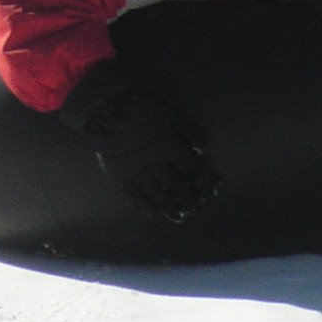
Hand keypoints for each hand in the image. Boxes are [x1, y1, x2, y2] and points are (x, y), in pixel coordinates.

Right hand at [61, 67, 220, 222]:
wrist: (108, 109)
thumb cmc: (142, 106)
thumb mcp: (171, 112)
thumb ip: (190, 130)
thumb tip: (203, 149)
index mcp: (173, 149)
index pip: (195, 172)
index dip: (206, 182)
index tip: (214, 189)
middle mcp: (159, 167)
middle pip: (181, 189)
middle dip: (193, 199)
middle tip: (199, 206)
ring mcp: (140, 175)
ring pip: (161, 199)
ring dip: (173, 209)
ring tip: (181, 216)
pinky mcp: (123, 179)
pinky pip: (137, 200)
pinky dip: (147, 208)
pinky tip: (154, 213)